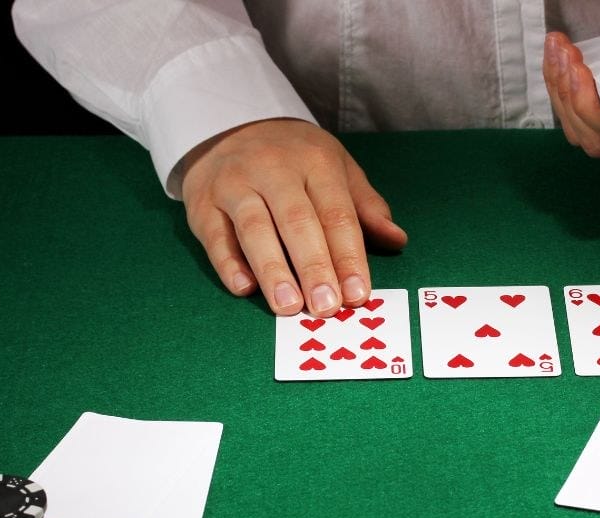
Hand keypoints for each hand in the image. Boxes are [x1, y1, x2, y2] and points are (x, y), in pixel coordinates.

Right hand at [181, 119, 407, 316]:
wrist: (229, 128)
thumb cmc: (294, 160)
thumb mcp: (335, 169)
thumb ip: (364, 206)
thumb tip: (396, 239)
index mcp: (315, 161)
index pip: (336, 213)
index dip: (348, 256)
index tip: (358, 294)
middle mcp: (273, 168)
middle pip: (297, 221)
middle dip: (314, 267)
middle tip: (327, 306)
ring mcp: (234, 183)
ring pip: (254, 228)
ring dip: (273, 270)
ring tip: (289, 306)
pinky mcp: (202, 202)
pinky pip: (215, 235)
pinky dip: (229, 263)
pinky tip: (244, 288)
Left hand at [543, 0, 599, 156]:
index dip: (594, 113)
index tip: (580, 70)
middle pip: (599, 140)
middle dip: (569, 99)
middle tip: (565, 53)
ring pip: (582, 133)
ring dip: (558, 92)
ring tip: (559, 48)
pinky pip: (576, 119)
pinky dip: (557, 89)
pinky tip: (556, 57)